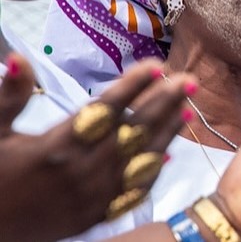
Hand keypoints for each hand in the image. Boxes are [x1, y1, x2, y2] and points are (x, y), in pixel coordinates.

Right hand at [0, 55, 189, 241]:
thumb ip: (9, 97)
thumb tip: (19, 58)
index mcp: (55, 147)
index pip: (105, 109)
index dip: (133, 85)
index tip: (156, 64)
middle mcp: (80, 172)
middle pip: (133, 131)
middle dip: (163, 102)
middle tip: (189, 79)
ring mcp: (92, 197)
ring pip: (140, 159)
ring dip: (167, 132)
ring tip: (189, 107)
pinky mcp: (95, 216)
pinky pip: (133, 191)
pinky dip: (153, 172)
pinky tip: (171, 153)